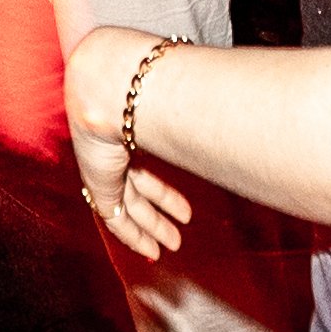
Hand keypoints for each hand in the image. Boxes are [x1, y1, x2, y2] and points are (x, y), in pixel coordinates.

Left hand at [64, 22, 193, 259]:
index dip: (162, 186)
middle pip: (137, 187)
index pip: (142, 164)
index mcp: (124, 128)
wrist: (107, 84)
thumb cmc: (142, 81)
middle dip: (159, 211)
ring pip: (130, 207)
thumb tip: (232, 94)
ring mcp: (103, 168)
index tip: (183, 203)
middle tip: (182, 227)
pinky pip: (115, 220)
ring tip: (173, 245)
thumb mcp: (174, 98)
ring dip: (152, 227)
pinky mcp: (98, 185)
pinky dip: (133, 237)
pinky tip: (150, 250)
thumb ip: (196, 106)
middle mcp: (112, 150)